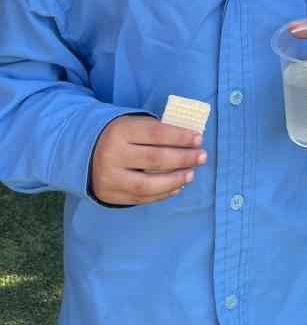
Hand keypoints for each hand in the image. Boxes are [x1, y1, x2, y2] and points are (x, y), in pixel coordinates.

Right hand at [90, 115, 206, 204]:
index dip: (180, 136)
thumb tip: (191, 141)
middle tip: (202, 157)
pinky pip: (140, 198)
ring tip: (191, 175)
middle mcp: (112, 154)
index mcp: (120, 131)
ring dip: (174, 181)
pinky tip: (176, 187)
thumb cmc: (123, 136)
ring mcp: (109, 178)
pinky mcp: (109, 195)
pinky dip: (161, 194)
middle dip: (183, 158)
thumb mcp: (135, 125)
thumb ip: (158, 131)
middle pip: (154, 159)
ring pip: (146, 184)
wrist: (87, 153)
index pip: (155, 133)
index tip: (199, 139)